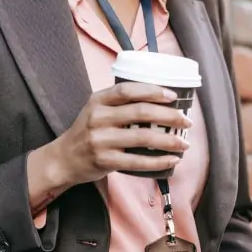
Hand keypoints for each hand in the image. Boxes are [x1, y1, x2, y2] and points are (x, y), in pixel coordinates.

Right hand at [37, 82, 191, 187]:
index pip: (128, 90)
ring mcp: (100, 140)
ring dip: (168, 140)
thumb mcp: (97, 110)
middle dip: (169, 116)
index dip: (152, 91)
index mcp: (98, 100)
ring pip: (142, 137)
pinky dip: (158, 161)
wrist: (64, 159)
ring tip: (184, 143)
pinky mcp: (105, 161)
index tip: (173, 96)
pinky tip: (172, 160)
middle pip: (140, 112)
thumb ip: (120, 103)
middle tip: (187, 121)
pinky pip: (138, 162)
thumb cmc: (88, 131)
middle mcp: (98, 118)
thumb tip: (161, 100)